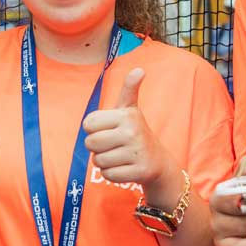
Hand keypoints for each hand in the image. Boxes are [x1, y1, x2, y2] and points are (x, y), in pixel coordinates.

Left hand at [82, 69, 176, 200]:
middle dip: (96, 147)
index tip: (108, 129)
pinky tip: (125, 167)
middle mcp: (132, 132)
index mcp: (126, 115)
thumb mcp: (130, 109)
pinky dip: (112, 174)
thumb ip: (129, 89)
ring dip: (104, 161)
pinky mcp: (139, 172)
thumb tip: (139, 70)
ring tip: (119, 155)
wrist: (157, 160)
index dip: (93, 129)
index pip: (88, 124)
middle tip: (112, 144)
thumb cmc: (134, 132)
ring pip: (98, 161)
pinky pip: (108, 175)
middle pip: (90, 143)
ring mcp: (136, 153)